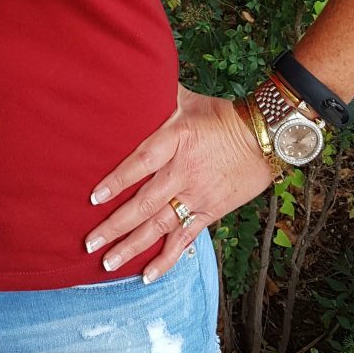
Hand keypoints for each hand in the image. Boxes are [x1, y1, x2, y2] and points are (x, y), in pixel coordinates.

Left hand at [84, 84, 272, 282]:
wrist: (265, 136)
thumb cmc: (221, 115)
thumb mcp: (187, 100)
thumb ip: (157, 94)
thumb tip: (131, 77)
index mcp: (175, 140)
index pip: (140, 162)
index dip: (117, 181)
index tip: (93, 197)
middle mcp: (183, 171)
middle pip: (144, 203)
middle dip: (115, 225)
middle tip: (89, 242)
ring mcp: (197, 195)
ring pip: (160, 226)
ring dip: (132, 246)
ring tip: (107, 263)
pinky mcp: (209, 211)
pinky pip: (185, 239)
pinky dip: (166, 259)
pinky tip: (147, 275)